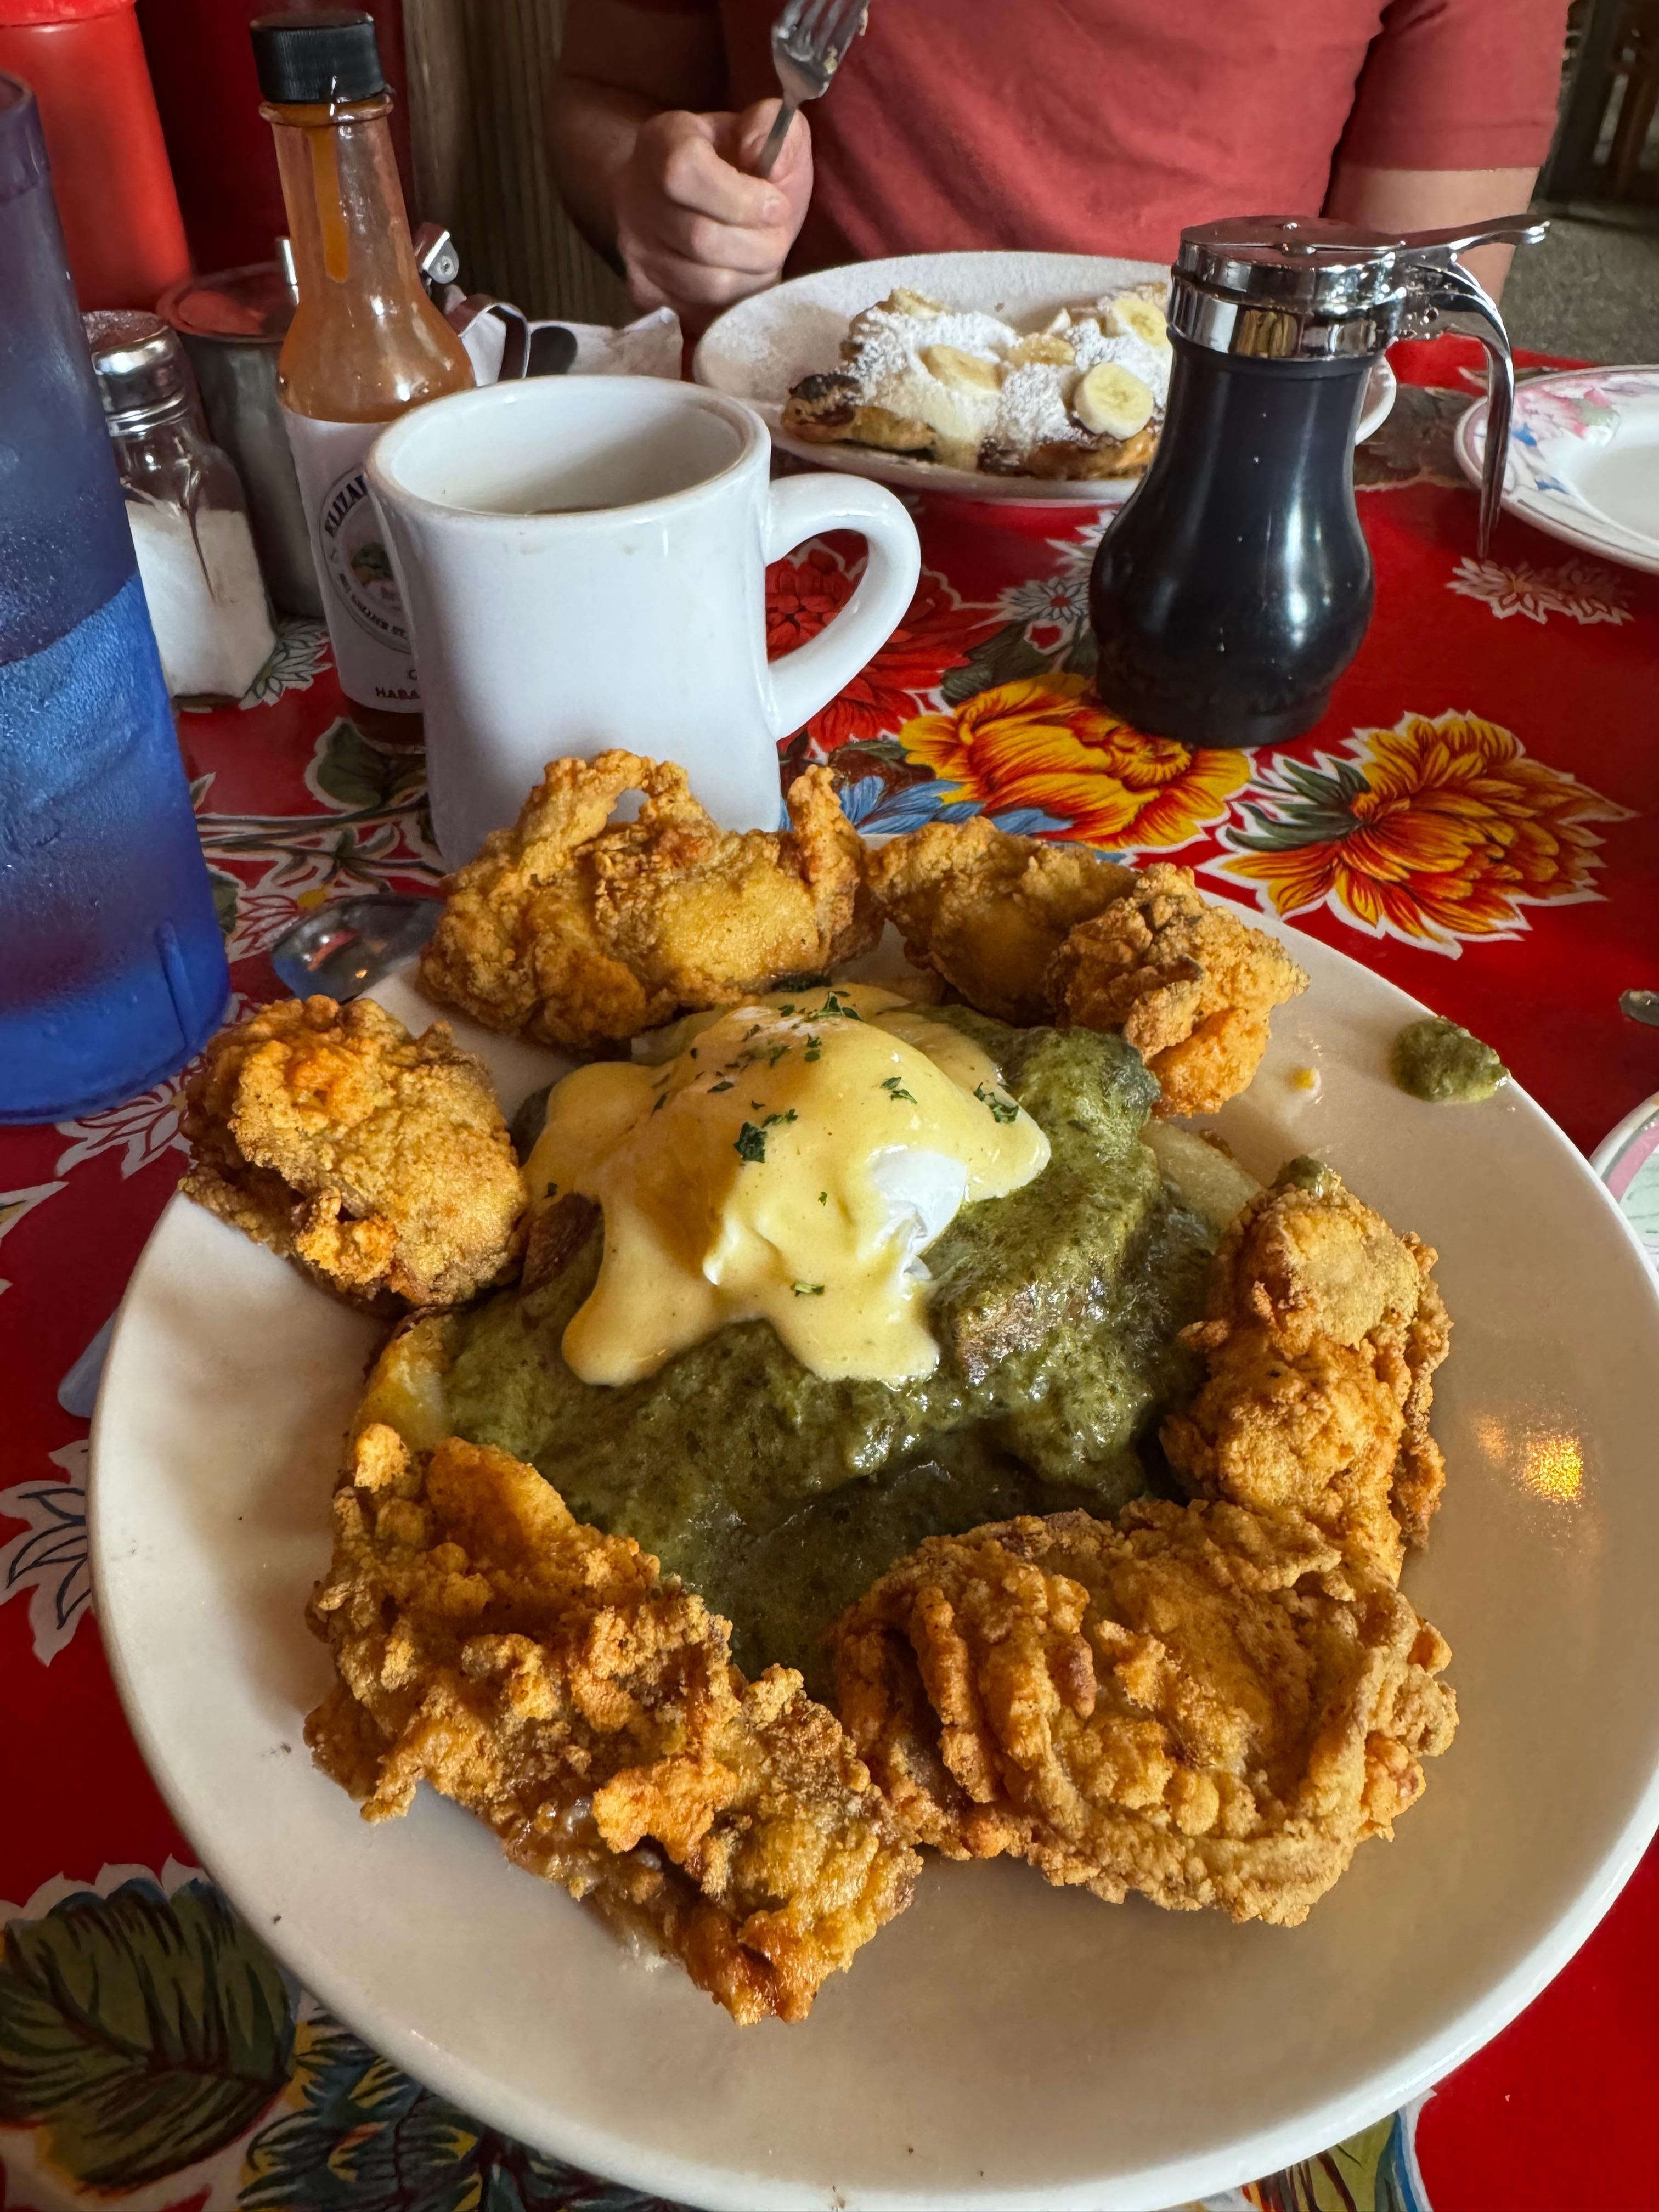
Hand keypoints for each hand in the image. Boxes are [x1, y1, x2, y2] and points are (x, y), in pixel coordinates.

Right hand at [614, 99, 811, 331]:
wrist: (684, 196)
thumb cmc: (735, 163)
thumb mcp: (761, 130)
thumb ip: (774, 129)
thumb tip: (770, 163)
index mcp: (663, 142)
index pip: (685, 172)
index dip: (741, 199)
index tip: (776, 206)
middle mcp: (636, 196)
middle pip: (701, 239)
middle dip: (760, 247)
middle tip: (778, 240)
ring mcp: (635, 251)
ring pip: (706, 285)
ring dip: (752, 278)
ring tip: (762, 259)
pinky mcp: (644, 294)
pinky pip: (701, 315)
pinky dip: (735, 304)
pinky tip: (741, 279)